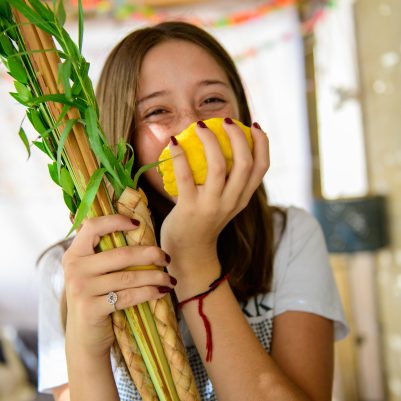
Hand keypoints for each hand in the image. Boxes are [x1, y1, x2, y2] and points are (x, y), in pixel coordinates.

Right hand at [62, 214, 175, 357]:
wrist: (84, 338)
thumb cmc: (96, 298)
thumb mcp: (93, 273)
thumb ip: (106, 254)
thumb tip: (139, 231)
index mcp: (75, 254)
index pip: (92, 226)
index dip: (116, 221)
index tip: (138, 224)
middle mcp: (75, 268)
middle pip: (122, 254)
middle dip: (151, 255)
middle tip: (167, 259)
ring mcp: (81, 289)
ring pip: (129, 276)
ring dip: (156, 277)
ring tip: (170, 280)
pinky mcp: (91, 309)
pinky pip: (128, 296)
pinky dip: (149, 293)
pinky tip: (161, 292)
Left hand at [160, 119, 268, 283]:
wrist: (189, 253)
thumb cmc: (204, 221)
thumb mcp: (224, 203)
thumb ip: (229, 182)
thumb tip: (224, 148)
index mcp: (243, 198)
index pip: (262, 168)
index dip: (263, 144)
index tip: (255, 125)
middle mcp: (232, 202)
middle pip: (245, 164)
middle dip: (239, 136)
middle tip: (226, 120)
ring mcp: (212, 206)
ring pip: (218, 167)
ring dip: (210, 141)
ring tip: (201, 126)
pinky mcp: (189, 209)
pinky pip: (185, 177)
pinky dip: (180, 156)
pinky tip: (174, 142)